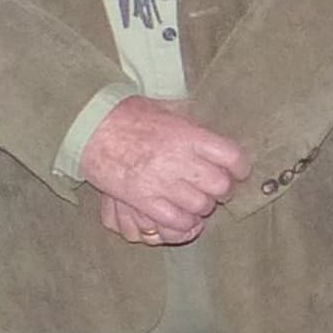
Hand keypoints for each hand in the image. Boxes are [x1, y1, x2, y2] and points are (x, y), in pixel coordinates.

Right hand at [80, 97, 248, 238]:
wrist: (91, 126)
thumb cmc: (130, 114)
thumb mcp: (169, 109)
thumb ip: (193, 121)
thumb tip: (214, 124)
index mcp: (189, 134)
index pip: (232, 156)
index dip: (240, 167)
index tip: (238, 171)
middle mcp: (179, 159)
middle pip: (220, 185)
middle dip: (222, 190)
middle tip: (216, 189)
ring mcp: (161, 181)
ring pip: (200, 205)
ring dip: (202, 207)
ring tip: (196, 202)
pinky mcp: (143, 199)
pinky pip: (174, 221)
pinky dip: (183, 223)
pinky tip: (182, 217)